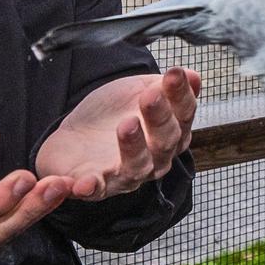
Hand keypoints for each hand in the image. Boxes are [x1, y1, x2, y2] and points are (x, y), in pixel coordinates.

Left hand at [36, 67, 199, 200]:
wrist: (74, 136)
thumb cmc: (111, 115)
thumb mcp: (135, 91)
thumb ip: (161, 85)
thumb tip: (191, 75)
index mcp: (169, 133)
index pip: (184, 115)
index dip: (181, 95)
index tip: (174, 74)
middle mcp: (155, 158)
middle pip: (166, 141)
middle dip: (160, 118)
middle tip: (150, 95)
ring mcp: (127, 174)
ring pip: (139, 166)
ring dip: (134, 146)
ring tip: (127, 124)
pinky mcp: (98, 186)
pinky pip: (98, 190)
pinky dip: (92, 187)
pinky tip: (87, 181)